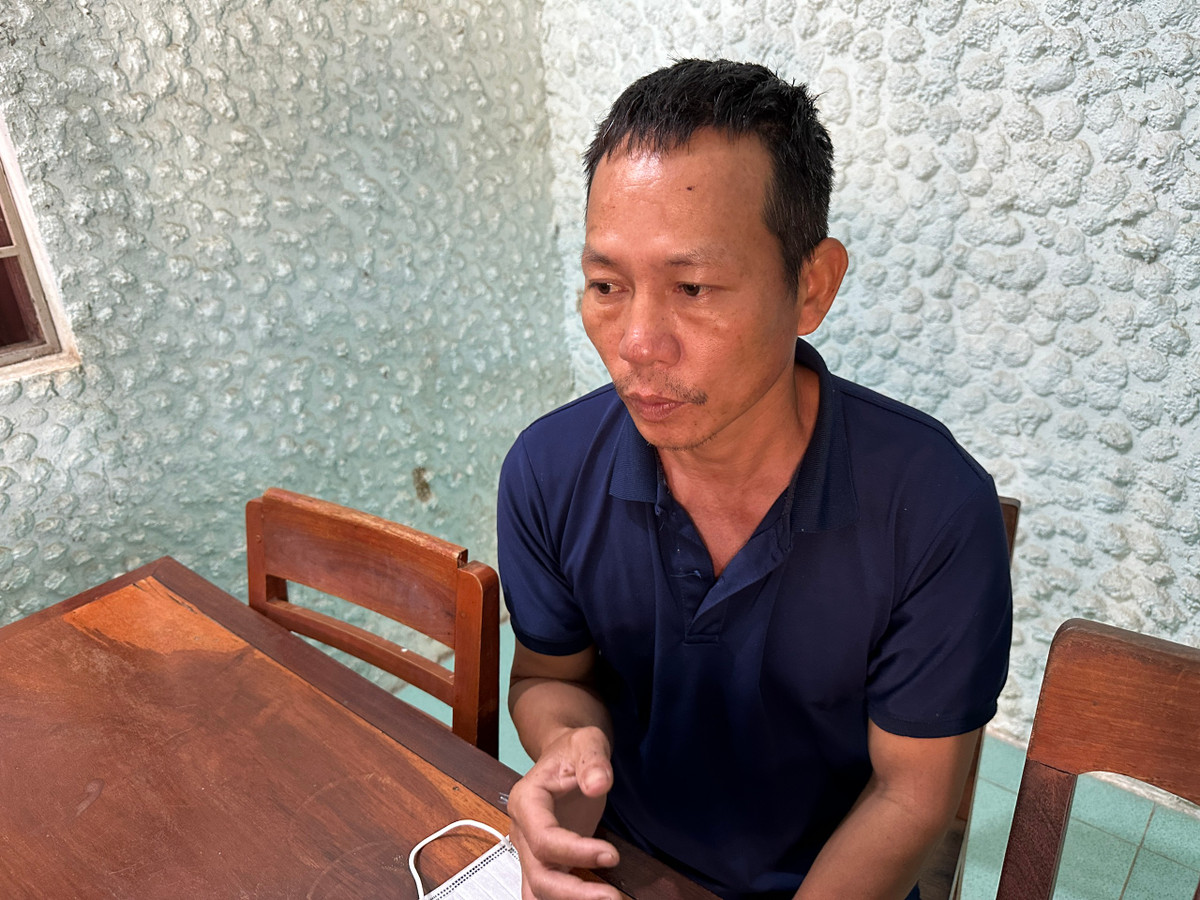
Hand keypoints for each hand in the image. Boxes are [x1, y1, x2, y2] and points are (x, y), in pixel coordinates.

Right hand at [508, 725, 620, 899]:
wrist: (564, 756)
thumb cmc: (572, 750)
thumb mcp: (587, 742)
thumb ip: (593, 761)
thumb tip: (599, 784)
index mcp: (527, 802)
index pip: (544, 839)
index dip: (576, 852)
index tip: (611, 855)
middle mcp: (523, 832)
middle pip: (539, 877)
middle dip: (574, 894)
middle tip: (612, 898)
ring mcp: (532, 851)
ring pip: (539, 892)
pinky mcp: (547, 862)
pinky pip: (550, 891)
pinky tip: (596, 899)